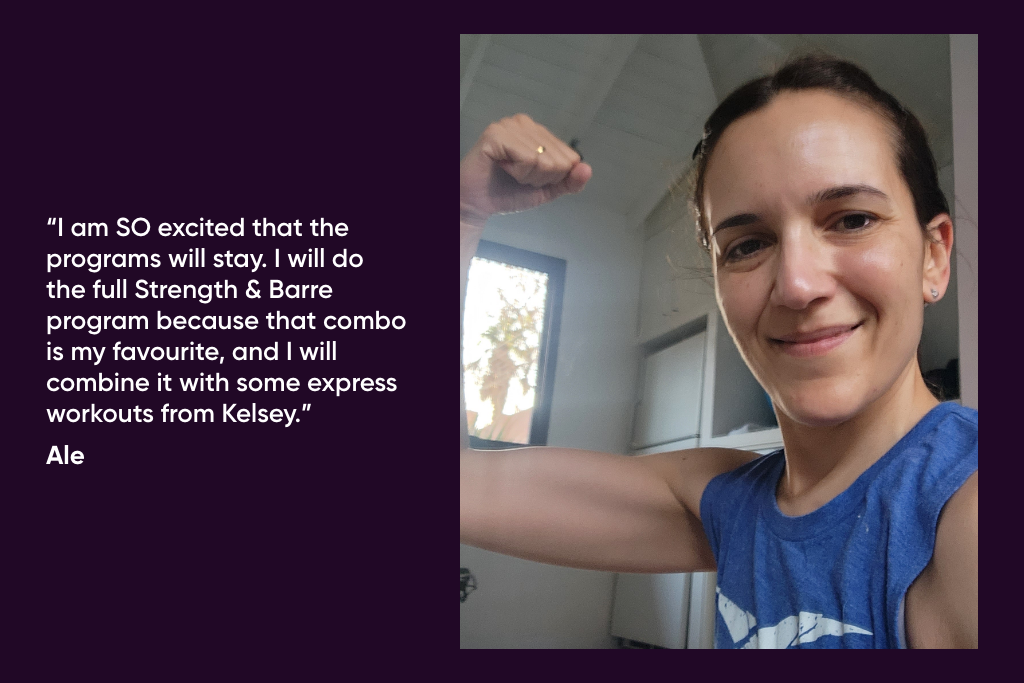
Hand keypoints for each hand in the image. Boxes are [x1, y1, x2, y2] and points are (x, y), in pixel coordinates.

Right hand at [460, 114, 591, 227]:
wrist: (477, 204)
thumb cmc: (508, 192)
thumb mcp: (546, 189)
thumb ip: (569, 181)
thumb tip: (587, 169)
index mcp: (539, 131)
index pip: (570, 158)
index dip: (553, 177)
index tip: (530, 178)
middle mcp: (525, 122)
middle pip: (559, 160)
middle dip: (540, 178)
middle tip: (518, 177)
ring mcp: (510, 125)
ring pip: (544, 160)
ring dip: (527, 177)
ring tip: (509, 172)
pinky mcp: (497, 134)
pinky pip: (527, 159)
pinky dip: (518, 173)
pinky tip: (503, 168)